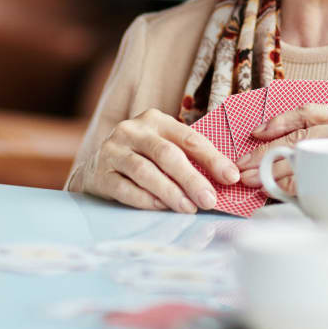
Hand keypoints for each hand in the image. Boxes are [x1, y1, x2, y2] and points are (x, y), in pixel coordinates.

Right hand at [83, 109, 239, 213]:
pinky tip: (163, 208)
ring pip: (146, 172)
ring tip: (189, 208)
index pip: (189, 138)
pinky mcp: (101, 173)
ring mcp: (113, 150)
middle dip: (192, 179)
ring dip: (171, 192)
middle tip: (210, 200)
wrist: (96, 167)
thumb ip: (188, 157)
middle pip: (167, 155)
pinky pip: (126, 189)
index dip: (212, 158)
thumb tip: (225, 179)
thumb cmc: (141, 157)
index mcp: (156, 120)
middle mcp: (133, 130)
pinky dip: (147, 200)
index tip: (231, 177)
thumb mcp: (162, 146)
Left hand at [234, 106, 327, 193]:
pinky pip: (315, 179)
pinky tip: (277, 191)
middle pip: (300, 137)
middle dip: (265, 153)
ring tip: (252, 181)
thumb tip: (276, 158)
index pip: (309, 112)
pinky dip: (292, 186)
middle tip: (242, 167)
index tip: (256, 133)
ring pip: (304, 158)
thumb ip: (326, 149)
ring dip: (272, 172)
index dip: (279, 121)